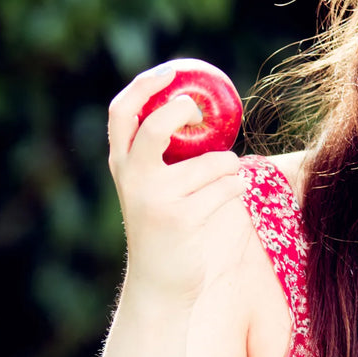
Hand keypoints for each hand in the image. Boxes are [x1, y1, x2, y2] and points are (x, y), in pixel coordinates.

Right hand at [107, 65, 245, 303]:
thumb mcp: (151, 188)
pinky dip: (236, 188)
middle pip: (155, 126)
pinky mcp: (183, 219)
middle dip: (182, 110)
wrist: (160, 284)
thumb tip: (198, 110)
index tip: (172, 71)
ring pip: (213, 161)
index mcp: (122, 165)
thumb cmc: (165, 228)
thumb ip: (162, 155)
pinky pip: (227, 188)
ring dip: (230, 167)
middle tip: (200, 113)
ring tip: (225, 182)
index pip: (121, 112)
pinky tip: (228, 200)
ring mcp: (157, 199)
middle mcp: (133, 179)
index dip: (145, 85)